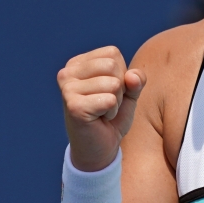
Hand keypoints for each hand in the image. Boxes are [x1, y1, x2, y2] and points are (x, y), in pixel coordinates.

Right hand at [58, 46, 145, 171]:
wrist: (100, 149)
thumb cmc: (112, 117)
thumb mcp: (128, 93)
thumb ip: (136, 79)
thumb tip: (132, 76)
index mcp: (78, 63)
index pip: (112, 53)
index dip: (122, 74)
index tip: (109, 92)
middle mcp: (67, 72)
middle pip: (113, 65)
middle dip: (120, 88)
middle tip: (107, 104)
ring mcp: (67, 89)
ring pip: (113, 83)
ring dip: (115, 103)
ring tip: (102, 113)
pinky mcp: (73, 106)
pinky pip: (110, 100)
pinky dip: (111, 113)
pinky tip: (99, 120)